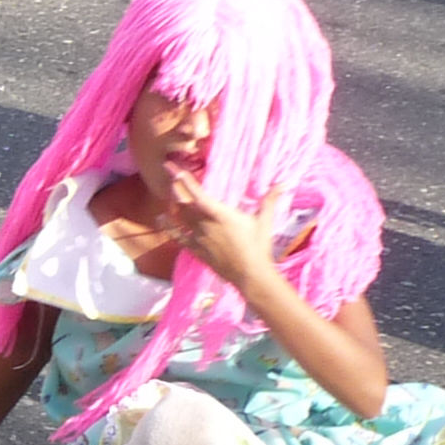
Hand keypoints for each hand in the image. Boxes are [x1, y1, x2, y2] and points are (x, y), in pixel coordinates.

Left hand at [167, 171, 283, 288]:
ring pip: (179, 217)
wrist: (250, 275)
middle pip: (183, 203)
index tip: (174, 169)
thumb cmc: (259, 246)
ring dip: (172, 203)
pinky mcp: (196, 250)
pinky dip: (168, 226)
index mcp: (220, 214)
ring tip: (167, 192)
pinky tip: (160, 218)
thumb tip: (284, 183)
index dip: (185, 181)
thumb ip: (270, 200)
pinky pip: (177, 236)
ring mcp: (198, 238)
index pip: (198, 194)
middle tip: (169, 173)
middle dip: (175, 187)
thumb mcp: (264, 221)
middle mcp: (205, 224)